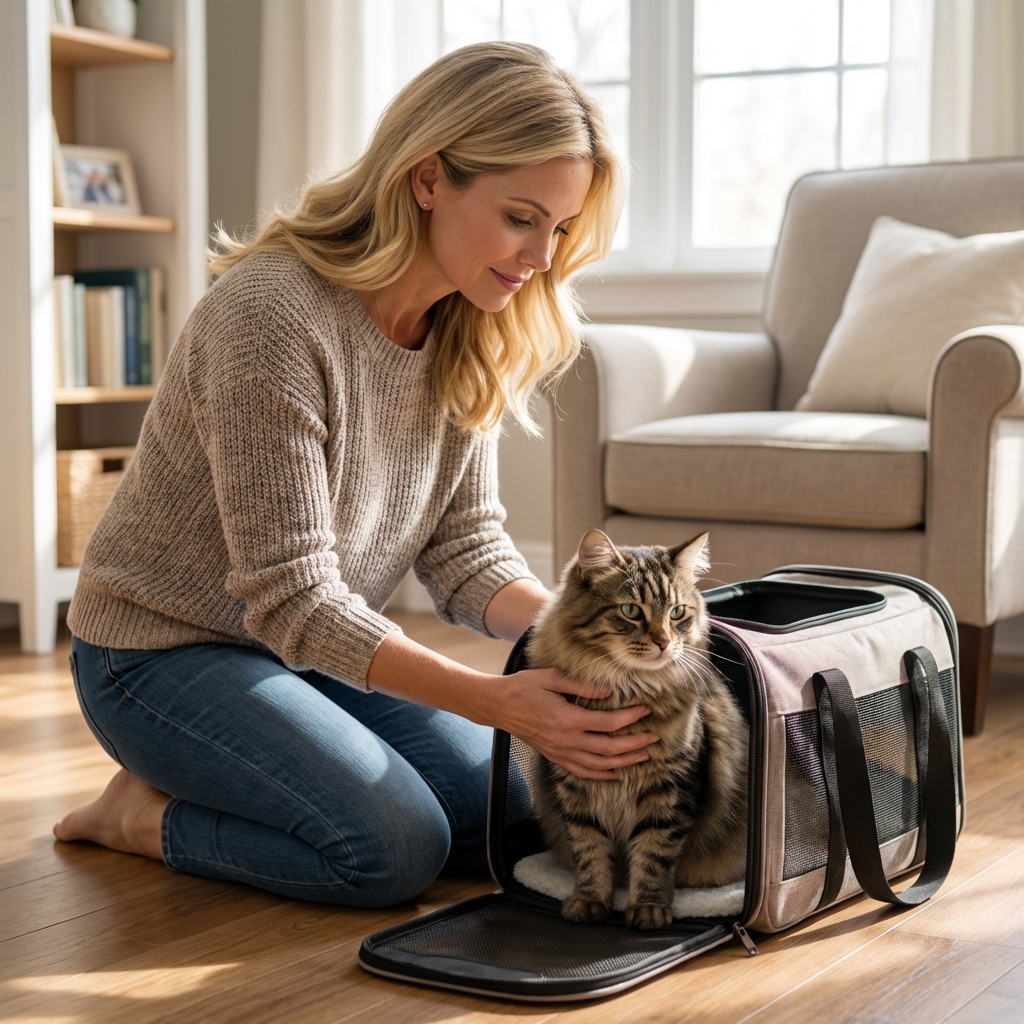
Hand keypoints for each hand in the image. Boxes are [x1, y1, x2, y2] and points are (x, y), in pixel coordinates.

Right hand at [490, 668, 659, 779]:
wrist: (498, 705)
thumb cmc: (524, 687)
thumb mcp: (552, 678)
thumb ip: (582, 687)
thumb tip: (609, 690)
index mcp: (568, 719)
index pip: (608, 723)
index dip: (631, 718)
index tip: (646, 710)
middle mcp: (566, 740)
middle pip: (609, 749)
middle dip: (635, 744)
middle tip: (654, 738)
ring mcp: (560, 752)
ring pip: (599, 765)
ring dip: (624, 762)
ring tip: (643, 757)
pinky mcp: (555, 756)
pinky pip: (582, 771)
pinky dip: (601, 775)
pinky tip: (615, 773)